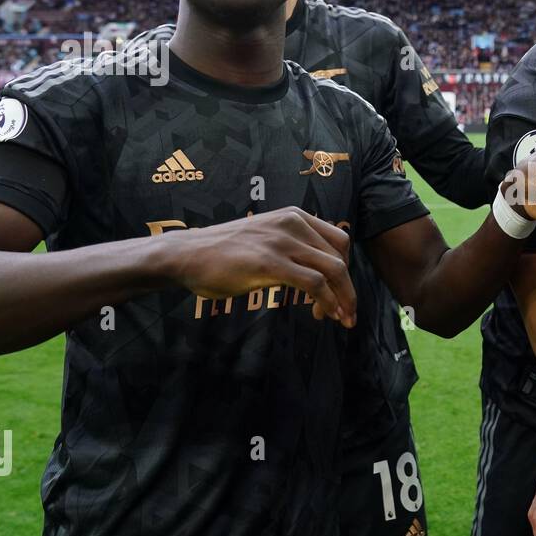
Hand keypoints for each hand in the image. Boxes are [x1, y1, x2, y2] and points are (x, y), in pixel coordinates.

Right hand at [163, 206, 355, 324]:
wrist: (186, 255)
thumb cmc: (225, 253)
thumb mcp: (267, 239)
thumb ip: (293, 248)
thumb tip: (320, 274)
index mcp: (295, 216)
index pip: (340, 242)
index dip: (346, 271)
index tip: (340, 294)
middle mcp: (293, 224)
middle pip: (340, 258)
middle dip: (348, 290)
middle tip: (347, 314)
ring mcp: (282, 242)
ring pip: (333, 270)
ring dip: (343, 299)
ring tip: (340, 319)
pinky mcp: (270, 263)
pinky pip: (314, 283)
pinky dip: (327, 301)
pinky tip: (326, 314)